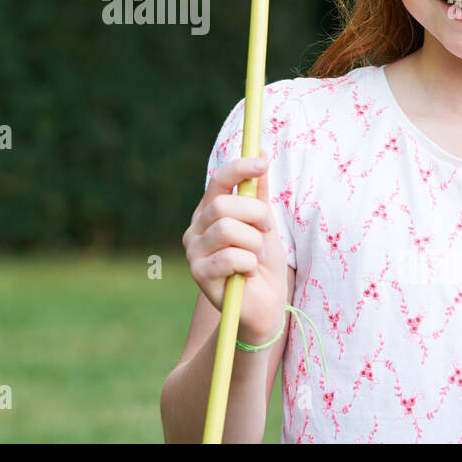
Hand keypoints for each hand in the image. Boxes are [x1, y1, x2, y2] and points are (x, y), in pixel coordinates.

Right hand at [183, 154, 288, 344]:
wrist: (264, 308)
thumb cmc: (263, 265)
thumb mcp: (265, 226)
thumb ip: (260, 195)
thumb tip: (261, 154)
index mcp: (210, 212)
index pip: (219, 181)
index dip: (239, 168)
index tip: (263, 162)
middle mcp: (196, 228)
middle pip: (223, 205)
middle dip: (255, 215)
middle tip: (267, 231)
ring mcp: (193, 252)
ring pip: (227, 229)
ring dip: (255, 243)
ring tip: (258, 258)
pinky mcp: (198, 274)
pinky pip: (230, 257)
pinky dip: (249, 263)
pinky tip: (249, 273)